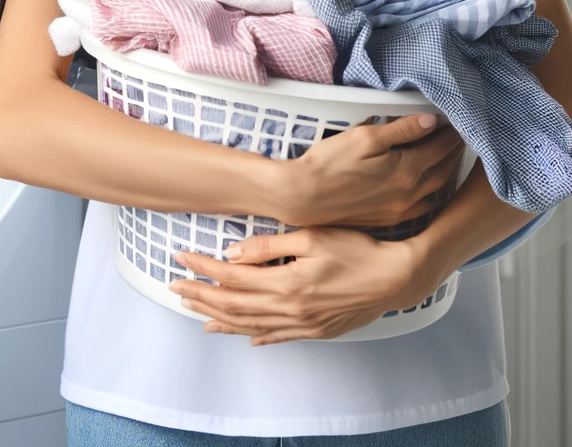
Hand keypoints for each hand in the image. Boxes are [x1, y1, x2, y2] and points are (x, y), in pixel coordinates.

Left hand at [168, 228, 443, 345]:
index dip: (202, 268)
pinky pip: (279, 337)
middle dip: (201, 295)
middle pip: (233, 304)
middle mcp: (290, 308)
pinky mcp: (317, 331)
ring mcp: (303, 324)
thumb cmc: (358, 248)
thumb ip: (270, 244)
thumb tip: (232, 253)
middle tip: (175, 288)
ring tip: (197, 313)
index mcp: (286, 282)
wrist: (396, 278)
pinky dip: (257, 335)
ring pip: (250, 324)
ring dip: (220, 318)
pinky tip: (245, 336)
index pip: (231, 277)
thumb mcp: (313, 235)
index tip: (181, 258)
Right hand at [274, 114, 464, 228]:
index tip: (456, 119)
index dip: (450, 131)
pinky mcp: (388, 220)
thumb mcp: (365, 137)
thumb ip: (402, 129)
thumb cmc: (329, 163)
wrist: (303, 198)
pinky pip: (422, 206)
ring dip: (446, 171)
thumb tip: (433, 120)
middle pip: (443, 169)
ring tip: (448, 156)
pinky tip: (429, 186)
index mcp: (407, 170)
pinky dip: (432, 193)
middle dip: (453, 150)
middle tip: (458, 135)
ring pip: (436, 190)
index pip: (440, 147)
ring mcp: (400, 210)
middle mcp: (410, 194)